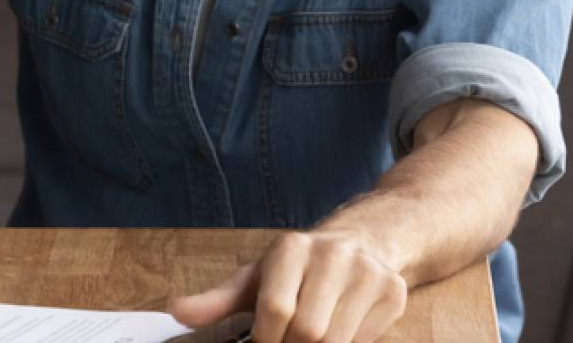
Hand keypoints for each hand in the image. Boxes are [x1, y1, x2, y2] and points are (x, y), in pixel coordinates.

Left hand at [168, 230, 406, 342]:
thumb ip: (217, 300)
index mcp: (292, 248)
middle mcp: (333, 255)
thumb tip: (177, 311)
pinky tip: (333, 335)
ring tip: (302, 340)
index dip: (265, 338)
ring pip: (337, 341)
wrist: (364, 241)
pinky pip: (364, 341)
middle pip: (309, 331)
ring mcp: (368, 273)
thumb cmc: (298, 267)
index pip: (276, 308)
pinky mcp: (395, 292)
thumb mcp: (255, 277)